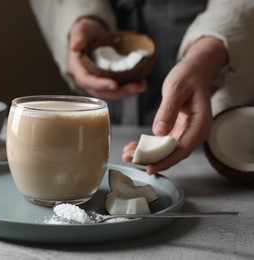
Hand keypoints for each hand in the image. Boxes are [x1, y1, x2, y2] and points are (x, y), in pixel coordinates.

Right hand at [67, 17, 146, 99]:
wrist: (91, 36)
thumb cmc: (85, 32)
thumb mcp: (81, 30)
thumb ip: (78, 36)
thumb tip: (75, 46)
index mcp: (77, 69)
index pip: (87, 80)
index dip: (100, 84)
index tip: (115, 84)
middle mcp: (85, 80)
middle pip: (101, 91)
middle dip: (119, 92)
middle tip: (135, 86)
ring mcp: (96, 83)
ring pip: (110, 94)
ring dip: (126, 93)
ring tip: (141, 86)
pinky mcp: (105, 83)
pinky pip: (116, 91)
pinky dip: (128, 89)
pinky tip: (141, 84)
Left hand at [122, 37, 227, 173]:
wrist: (195, 70)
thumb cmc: (188, 76)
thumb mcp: (176, 88)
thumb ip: (168, 110)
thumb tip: (159, 132)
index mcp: (200, 124)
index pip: (183, 149)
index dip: (166, 160)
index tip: (150, 168)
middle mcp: (195, 132)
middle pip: (173, 153)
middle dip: (151, 159)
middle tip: (130, 159)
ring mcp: (186, 132)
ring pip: (166, 149)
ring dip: (147, 153)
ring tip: (127, 154)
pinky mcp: (177, 130)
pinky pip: (163, 142)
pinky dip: (149, 145)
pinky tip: (134, 146)